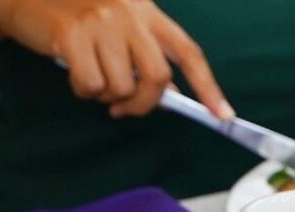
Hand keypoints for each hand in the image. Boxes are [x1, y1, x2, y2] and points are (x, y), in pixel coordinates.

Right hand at [0, 0, 231, 117]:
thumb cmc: (78, 18)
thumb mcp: (120, 27)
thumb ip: (145, 54)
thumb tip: (168, 93)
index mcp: (148, 13)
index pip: (189, 53)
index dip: (208, 87)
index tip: (223, 115)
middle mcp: (129, 14)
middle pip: (157, 77)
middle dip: (143, 102)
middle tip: (125, 107)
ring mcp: (101, 22)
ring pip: (121, 86)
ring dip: (106, 95)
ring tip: (91, 75)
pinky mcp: (71, 34)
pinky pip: (90, 85)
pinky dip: (83, 90)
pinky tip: (75, 72)